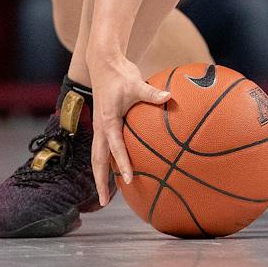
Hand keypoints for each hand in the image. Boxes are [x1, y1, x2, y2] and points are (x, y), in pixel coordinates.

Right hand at [89, 54, 171, 206]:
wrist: (104, 63)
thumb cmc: (120, 74)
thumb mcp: (137, 83)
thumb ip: (152, 93)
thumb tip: (170, 97)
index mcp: (108, 121)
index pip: (116, 148)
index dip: (123, 164)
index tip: (130, 180)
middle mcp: (101, 127)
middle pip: (98, 160)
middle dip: (100, 182)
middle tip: (104, 203)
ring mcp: (100, 127)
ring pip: (98, 157)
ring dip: (101, 175)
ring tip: (106, 194)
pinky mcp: (103, 124)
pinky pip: (103, 148)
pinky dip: (107, 162)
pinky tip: (116, 170)